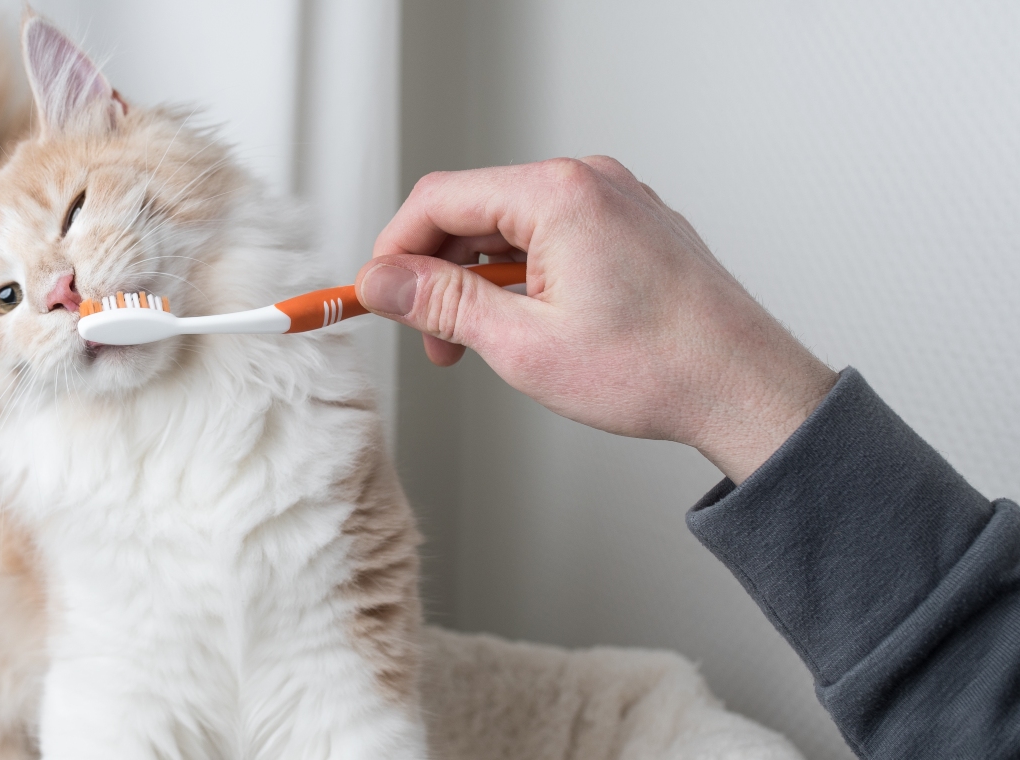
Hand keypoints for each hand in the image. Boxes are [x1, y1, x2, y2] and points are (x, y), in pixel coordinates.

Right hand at [356, 157, 836, 482]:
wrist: (746, 389)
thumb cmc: (656, 369)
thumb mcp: (522, 344)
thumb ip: (440, 303)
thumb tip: (383, 281)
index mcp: (558, 195)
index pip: (439, 200)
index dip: (393, 250)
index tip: (375, 295)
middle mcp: (589, 182)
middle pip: (473, 209)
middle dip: (438, 274)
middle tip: (431, 338)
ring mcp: (616, 200)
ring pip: (510, 226)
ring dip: (479, 282)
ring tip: (483, 344)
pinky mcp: (631, 225)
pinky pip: (551, 235)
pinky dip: (521, 276)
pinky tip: (528, 327)